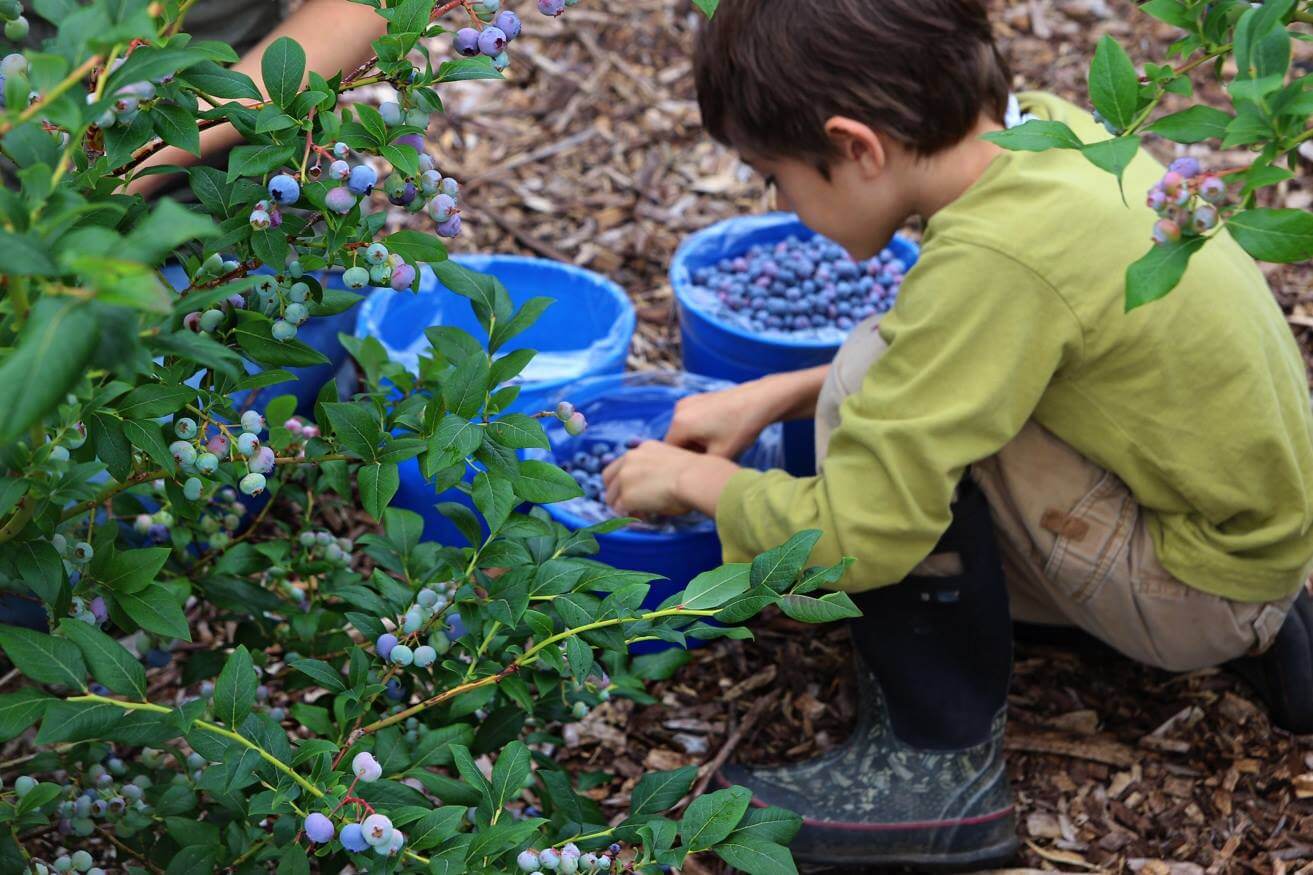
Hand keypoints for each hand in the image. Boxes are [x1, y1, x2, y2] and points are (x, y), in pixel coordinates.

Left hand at [602, 441, 740, 517]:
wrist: (695, 477)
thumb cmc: (695, 472)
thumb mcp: (673, 461)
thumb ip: (659, 468)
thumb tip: (659, 484)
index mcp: (643, 449)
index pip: (622, 463)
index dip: (624, 479)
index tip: (633, 489)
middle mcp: (629, 459)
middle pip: (608, 478)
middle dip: (615, 492)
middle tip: (626, 504)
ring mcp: (625, 478)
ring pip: (611, 497)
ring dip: (621, 506)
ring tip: (636, 514)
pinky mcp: (626, 496)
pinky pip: (619, 511)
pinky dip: (627, 516)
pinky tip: (640, 518)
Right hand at [665, 379, 786, 458]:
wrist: (761, 400)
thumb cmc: (741, 428)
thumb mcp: (720, 456)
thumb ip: (700, 467)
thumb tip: (691, 475)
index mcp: (679, 424)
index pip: (670, 454)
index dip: (685, 465)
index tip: (702, 470)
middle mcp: (678, 410)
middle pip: (677, 442)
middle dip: (692, 452)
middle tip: (712, 459)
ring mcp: (688, 401)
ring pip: (685, 432)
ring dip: (697, 442)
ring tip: (718, 445)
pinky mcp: (698, 398)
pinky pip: (692, 421)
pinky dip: (701, 430)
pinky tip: (720, 434)